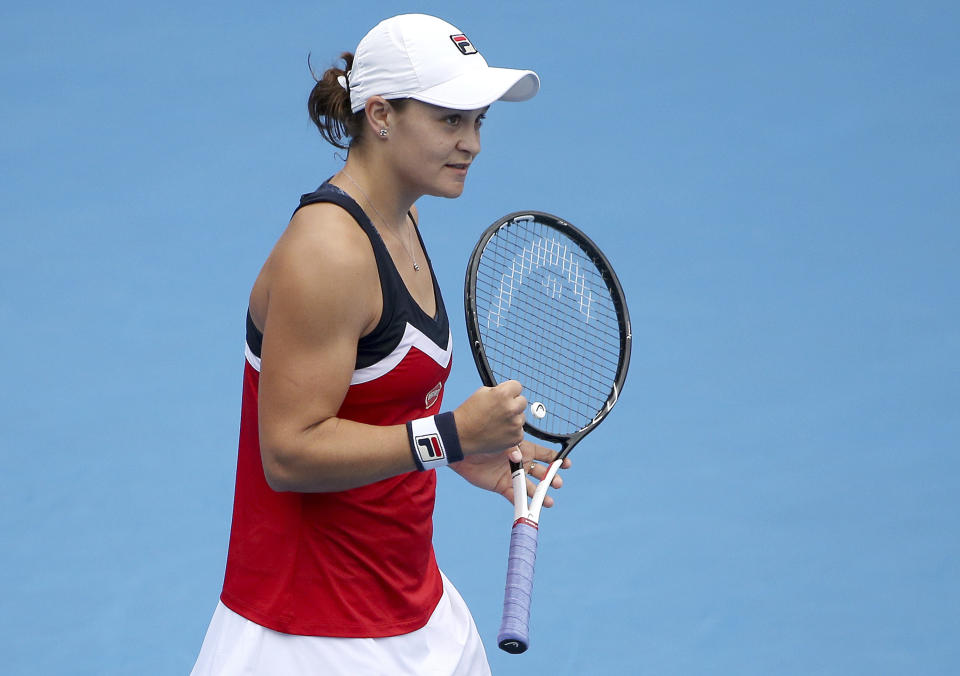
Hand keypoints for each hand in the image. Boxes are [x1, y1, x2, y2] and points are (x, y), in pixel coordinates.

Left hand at [450, 441, 571, 507]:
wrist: (464, 449)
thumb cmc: (484, 439)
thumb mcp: (504, 440)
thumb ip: (514, 449)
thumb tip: (521, 458)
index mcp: (524, 449)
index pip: (545, 455)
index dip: (557, 460)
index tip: (567, 465)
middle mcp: (521, 463)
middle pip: (541, 473)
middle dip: (551, 479)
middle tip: (557, 484)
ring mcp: (512, 476)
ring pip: (530, 488)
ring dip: (539, 495)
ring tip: (548, 502)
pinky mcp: (502, 486)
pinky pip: (514, 497)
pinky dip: (521, 504)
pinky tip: (529, 510)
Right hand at [453, 381, 526, 454]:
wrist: (461, 435)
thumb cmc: (469, 414)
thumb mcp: (482, 393)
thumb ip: (499, 391)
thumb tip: (510, 393)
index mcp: (503, 394)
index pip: (518, 386)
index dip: (510, 391)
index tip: (506, 396)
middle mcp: (511, 408)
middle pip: (523, 401)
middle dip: (514, 404)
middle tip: (501, 410)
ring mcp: (515, 424)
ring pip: (521, 417)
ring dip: (513, 419)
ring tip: (497, 423)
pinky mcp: (516, 438)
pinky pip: (519, 431)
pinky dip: (511, 432)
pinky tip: (499, 432)